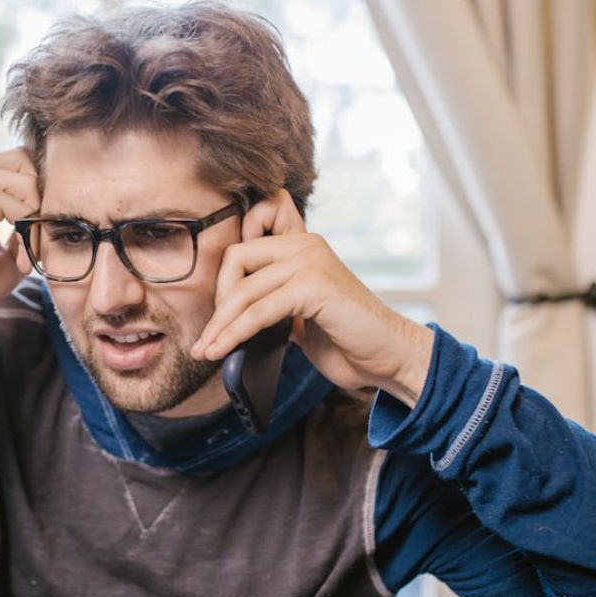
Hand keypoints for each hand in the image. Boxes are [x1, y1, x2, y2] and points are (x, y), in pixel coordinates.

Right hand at [0, 148, 38, 342]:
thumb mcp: (8, 247)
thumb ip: (26, 222)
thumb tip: (50, 208)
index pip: (20, 161)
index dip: (37, 193)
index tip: (36, 234)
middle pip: (26, 161)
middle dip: (40, 201)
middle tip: (35, 242)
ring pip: (27, 183)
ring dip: (35, 224)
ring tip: (27, 256)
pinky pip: (19, 205)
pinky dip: (27, 234)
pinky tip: (19, 261)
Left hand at [189, 190, 433, 407]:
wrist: (389, 357)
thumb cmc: (347, 340)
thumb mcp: (300, 315)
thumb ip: (272, 304)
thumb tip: (226, 321)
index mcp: (302, 246)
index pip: (246, 239)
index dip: (225, 274)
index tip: (217, 313)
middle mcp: (305, 245)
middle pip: (235, 259)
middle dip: (217, 303)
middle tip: (207, 338)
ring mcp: (310, 261)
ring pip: (243, 289)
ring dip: (219, 325)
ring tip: (206, 352)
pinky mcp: (314, 285)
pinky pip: (259, 309)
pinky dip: (236, 332)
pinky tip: (223, 351)